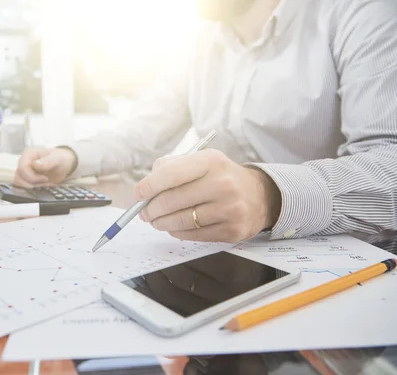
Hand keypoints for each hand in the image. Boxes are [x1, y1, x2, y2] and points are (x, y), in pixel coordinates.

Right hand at [13, 147, 76, 187]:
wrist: (64, 165)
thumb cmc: (60, 159)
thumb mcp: (57, 158)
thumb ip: (48, 161)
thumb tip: (35, 164)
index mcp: (29, 153)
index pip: (22, 167)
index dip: (33, 176)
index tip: (45, 178)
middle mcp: (23, 161)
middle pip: (19, 176)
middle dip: (33, 182)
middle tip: (45, 182)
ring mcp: (23, 170)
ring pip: (18, 182)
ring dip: (31, 186)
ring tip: (43, 184)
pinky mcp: (25, 178)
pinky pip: (21, 186)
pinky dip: (30, 189)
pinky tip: (40, 187)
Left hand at [134, 149, 280, 242]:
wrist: (259, 196)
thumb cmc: (220, 177)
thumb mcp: (201, 161)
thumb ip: (171, 167)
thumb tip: (144, 189)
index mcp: (212, 162)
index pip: (171, 174)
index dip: (149, 186)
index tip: (138, 194)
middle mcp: (223, 184)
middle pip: (172, 201)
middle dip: (151, 208)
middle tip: (144, 212)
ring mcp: (229, 210)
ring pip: (180, 221)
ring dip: (161, 223)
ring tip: (156, 220)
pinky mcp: (232, 231)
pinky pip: (192, 235)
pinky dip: (177, 232)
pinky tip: (174, 227)